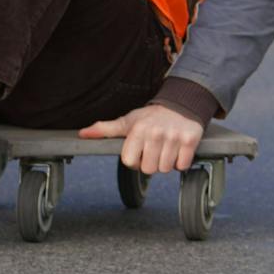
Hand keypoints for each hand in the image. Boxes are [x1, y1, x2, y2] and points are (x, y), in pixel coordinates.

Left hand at [79, 104, 202, 174]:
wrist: (182, 104)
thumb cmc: (151, 116)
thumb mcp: (128, 121)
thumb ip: (105, 129)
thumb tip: (83, 134)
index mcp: (138, 130)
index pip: (130, 162)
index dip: (134, 160)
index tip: (139, 151)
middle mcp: (156, 133)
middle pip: (148, 169)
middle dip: (151, 163)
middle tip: (154, 149)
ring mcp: (174, 137)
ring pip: (165, 169)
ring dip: (166, 163)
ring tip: (165, 148)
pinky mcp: (190, 141)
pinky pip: (182, 166)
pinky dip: (181, 162)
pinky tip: (177, 149)